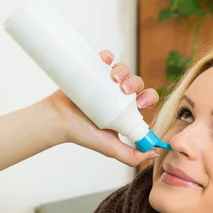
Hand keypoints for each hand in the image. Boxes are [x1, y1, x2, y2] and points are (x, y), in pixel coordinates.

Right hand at [45, 50, 159, 166]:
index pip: (146, 100)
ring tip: (113, 79)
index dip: (148, 98)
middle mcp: (118, 95)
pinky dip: (108, 56)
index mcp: (127, 111)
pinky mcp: (93, 70)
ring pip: (123, 70)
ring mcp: (105, 82)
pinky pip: (106, 58)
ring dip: (123, 71)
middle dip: (136, 84)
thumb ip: (131, 156)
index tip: (140, 103)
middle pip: (137, 83)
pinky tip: (107, 60)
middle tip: (125, 91)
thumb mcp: (110, 148)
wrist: (58, 120)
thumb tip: (154, 154)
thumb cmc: (82, 134)